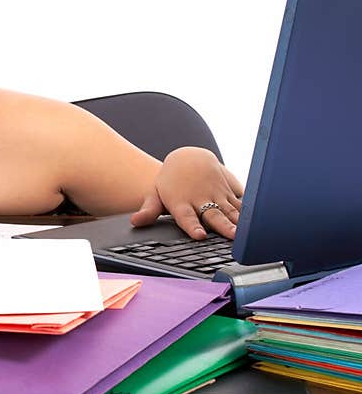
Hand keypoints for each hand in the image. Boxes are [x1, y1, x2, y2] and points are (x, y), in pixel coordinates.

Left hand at [129, 147, 243, 239]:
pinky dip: (249, 210)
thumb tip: (135, 221)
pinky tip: (259, 220)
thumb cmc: (170, 182)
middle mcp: (200, 199)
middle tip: (232, 236)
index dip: (194, 226)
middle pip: (213, 215)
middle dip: (223, 226)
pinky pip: (240, 201)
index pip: (187, 217)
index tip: (200, 235)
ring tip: (246, 233)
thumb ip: (149, 210)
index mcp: (181, 202)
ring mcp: (216, 194)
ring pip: (229, 210)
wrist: (188, 157)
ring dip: (238, 221)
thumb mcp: (155, 194)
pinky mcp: (229, 190)